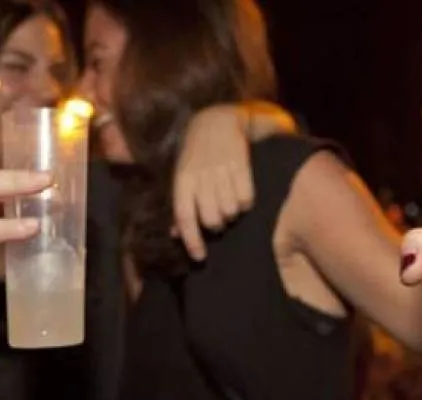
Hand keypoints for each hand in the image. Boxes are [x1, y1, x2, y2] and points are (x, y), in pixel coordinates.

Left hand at [173, 105, 253, 260]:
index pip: (184, 216)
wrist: (216, 120)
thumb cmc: (196, 154)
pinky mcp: (241, 165)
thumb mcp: (182, 176)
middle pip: (210, 219)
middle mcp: (201, 176)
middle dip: (216, 226)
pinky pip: (246, 199)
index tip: (200, 257)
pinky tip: (241, 194)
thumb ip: (181, 205)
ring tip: (230, 204)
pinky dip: (245, 203)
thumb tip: (175, 235)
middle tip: (219, 220)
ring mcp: (221, 170)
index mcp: (183, 180)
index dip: (191, 240)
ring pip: (230, 211)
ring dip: (232, 214)